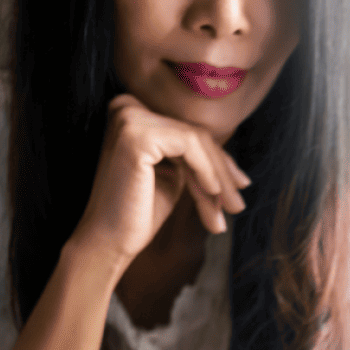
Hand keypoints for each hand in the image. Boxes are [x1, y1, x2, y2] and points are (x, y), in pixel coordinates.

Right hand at [71, 94, 251, 264]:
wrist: (108, 241)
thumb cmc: (138, 214)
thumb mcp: (174, 179)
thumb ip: (195, 162)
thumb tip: (236, 169)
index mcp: (134, 115)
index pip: (188, 133)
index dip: (219, 162)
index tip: (240, 187)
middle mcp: (128, 108)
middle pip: (195, 135)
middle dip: (222, 172)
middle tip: (238, 206)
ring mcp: (130, 117)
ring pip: (197, 140)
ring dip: (218, 178)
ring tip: (227, 210)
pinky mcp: (137, 133)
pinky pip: (190, 145)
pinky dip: (207, 170)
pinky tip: (213, 193)